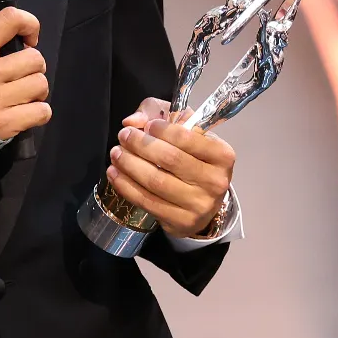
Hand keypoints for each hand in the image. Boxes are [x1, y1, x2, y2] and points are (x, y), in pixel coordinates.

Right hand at [0, 8, 49, 139]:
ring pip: (40, 85)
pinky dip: (38, 112)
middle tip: (20, 75)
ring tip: (20, 95)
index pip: (9, 20)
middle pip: (35, 59)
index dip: (28, 23)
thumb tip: (22, 44)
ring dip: (35, 91)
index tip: (29, 37)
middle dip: (33, 67)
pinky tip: (23, 112)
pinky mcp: (5, 124)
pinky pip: (42, 112)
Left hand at [107, 97, 234, 238]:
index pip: (187, 137)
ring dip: (129, 165)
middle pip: (169, 159)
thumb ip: (161, 115)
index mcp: (222, 155)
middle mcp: (215, 181)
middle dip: (140, 145)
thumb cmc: (194, 161)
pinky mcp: (181, 222)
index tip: (146, 125)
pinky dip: (126, 186)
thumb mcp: (186, 132)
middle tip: (124, 136)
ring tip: (116, 154)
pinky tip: (115, 174)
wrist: (204, 203)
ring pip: (156, 181)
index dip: (162, 129)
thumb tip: (133, 120)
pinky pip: (147, 201)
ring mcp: (199, 205)